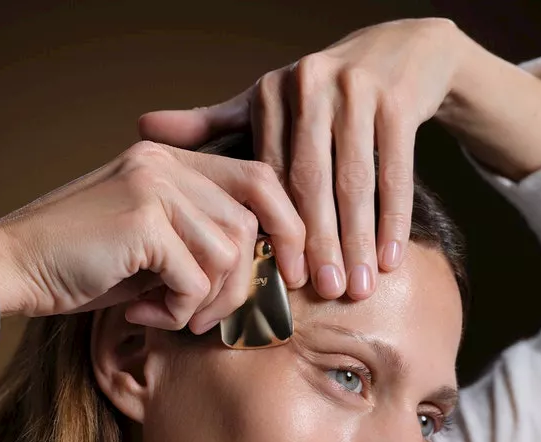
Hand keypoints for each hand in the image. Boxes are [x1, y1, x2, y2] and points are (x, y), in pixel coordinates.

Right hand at [0, 141, 302, 333]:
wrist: (10, 268)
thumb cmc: (77, 266)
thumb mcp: (148, 244)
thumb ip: (198, 239)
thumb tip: (266, 269)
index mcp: (170, 159)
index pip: (260, 179)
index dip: (288, 227)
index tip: (291, 274)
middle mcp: (165, 162)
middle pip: (251, 222)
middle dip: (244, 282)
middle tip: (213, 316)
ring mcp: (152, 186)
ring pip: (228, 254)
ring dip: (205, 302)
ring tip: (167, 314)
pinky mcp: (141, 219)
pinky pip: (195, 278)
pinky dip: (177, 310)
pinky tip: (143, 312)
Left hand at [138, 18, 469, 299]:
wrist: (398, 49)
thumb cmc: (321, 91)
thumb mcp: (266, 102)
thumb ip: (211, 124)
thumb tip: (142, 127)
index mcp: (270, 94)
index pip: (268, 175)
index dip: (272, 228)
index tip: (276, 275)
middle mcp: (310, 86)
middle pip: (311, 181)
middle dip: (318, 242)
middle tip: (321, 293)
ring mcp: (357, 91)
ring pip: (355, 181)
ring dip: (357, 240)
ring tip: (355, 290)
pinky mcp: (398, 101)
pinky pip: (395, 172)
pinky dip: (394, 219)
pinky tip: (390, 259)